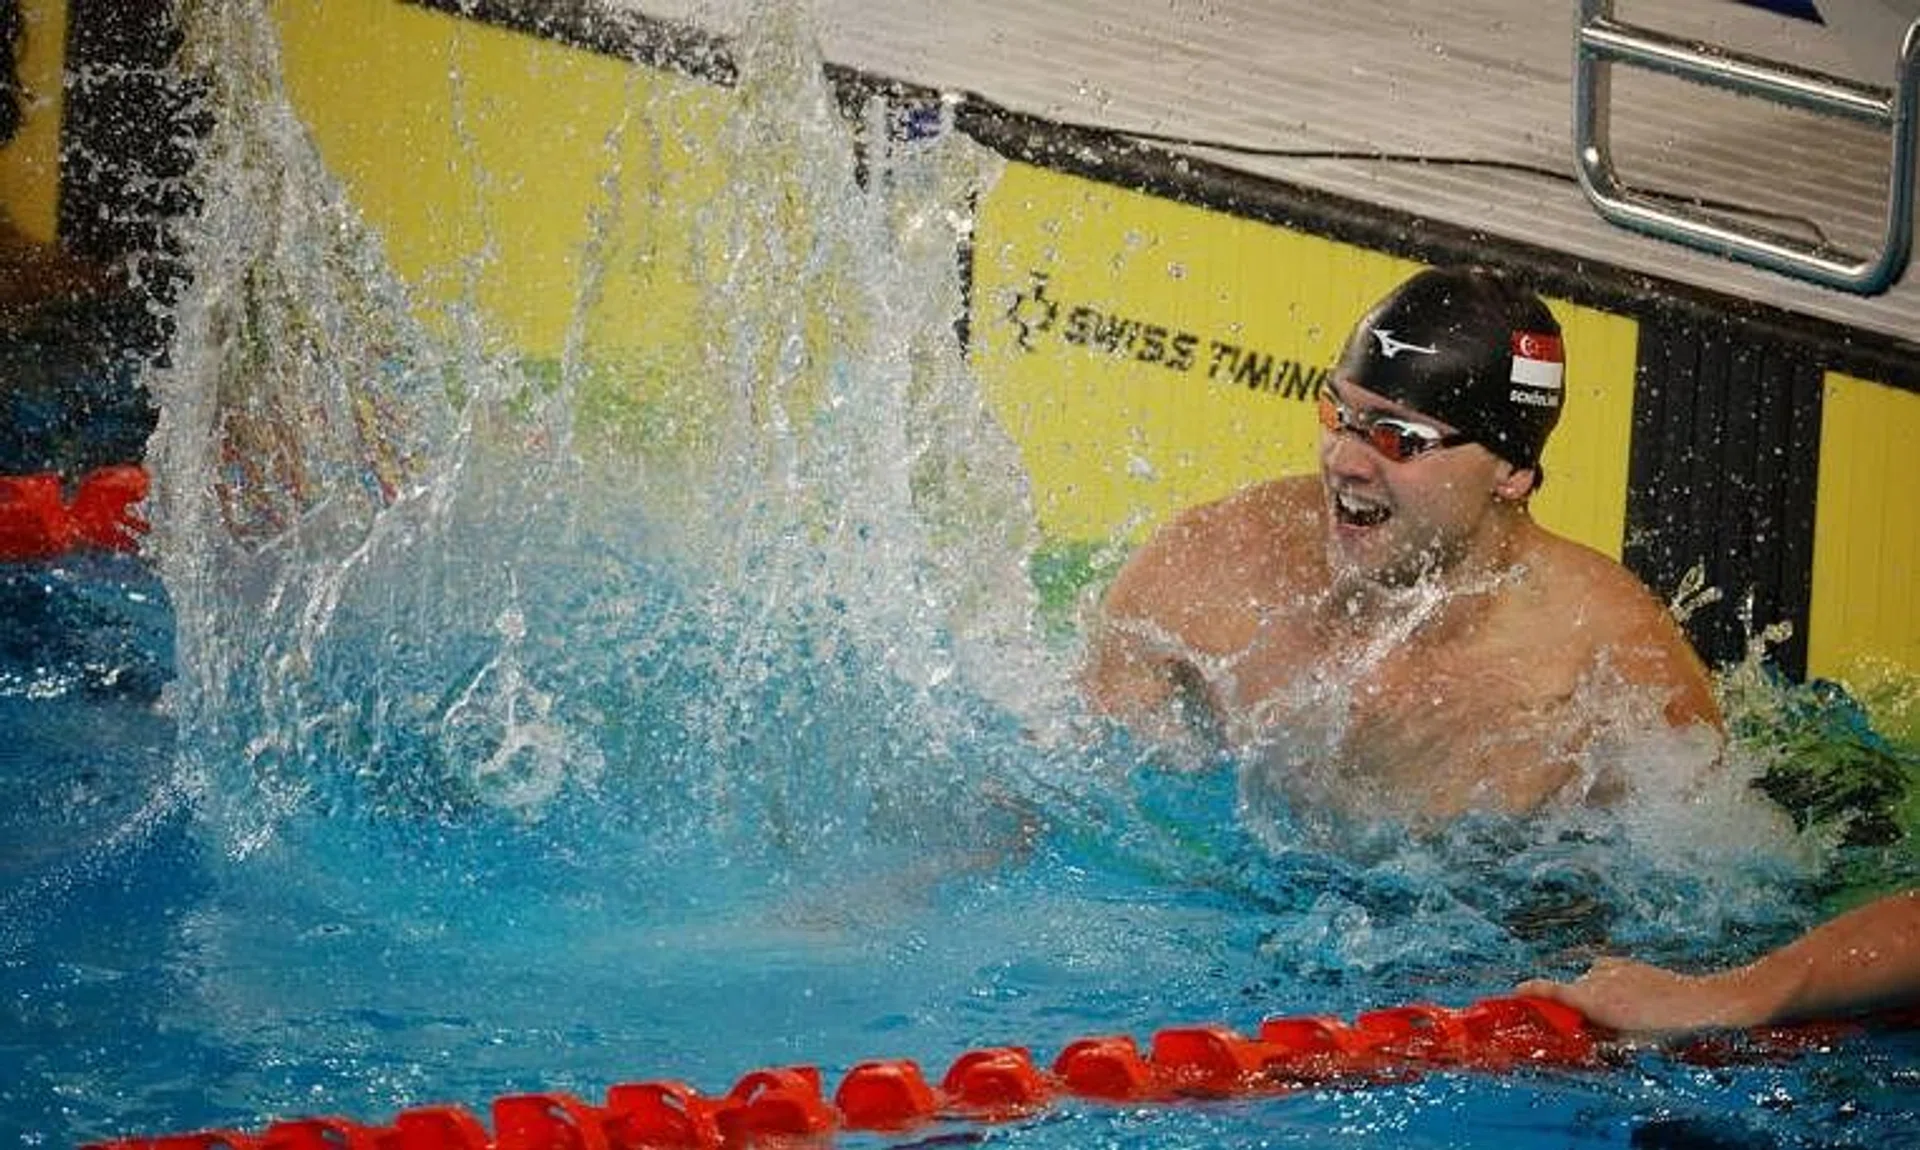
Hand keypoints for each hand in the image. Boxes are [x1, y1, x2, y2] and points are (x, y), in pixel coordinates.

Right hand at [1516, 957, 1764, 1034]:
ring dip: (1593, 996)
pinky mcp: (1625, 962)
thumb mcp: (1630, 1043)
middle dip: (1574, 1007)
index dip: (1529, 991)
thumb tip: (1583, 1033)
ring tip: (1619, 1014)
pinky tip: (1626, 997)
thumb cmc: (1666, 1029)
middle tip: (1589, 1026)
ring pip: (1588, 982)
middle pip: (1571, 991)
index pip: (1550, 990)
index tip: (1515, 993)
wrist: (1702, 1002)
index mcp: (1594, 1000)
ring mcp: (1612, 967)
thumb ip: (1600, 1036)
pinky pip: (1604, 972)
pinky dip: (1606, 984)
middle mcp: (1597, 979)